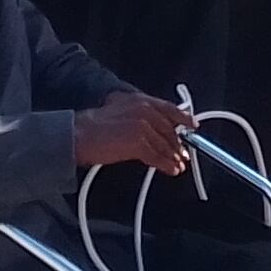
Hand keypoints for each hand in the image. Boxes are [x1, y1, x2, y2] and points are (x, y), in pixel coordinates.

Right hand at [71, 93, 195, 173]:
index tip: (192, 126)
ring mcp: (142, 126)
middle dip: (178, 144)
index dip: (184, 119)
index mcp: (139, 100)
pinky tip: (171, 170)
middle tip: (184, 154)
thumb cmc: (92, 126)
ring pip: (165, 144)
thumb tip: (153, 127)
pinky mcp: (138, 143)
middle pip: (169, 129)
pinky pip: (157, 156)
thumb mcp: (119, 110)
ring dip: (174, 157)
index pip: (169, 109)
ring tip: (179, 165)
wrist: (78, 135)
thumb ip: (139, 114)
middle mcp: (144, 110)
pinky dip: (166, 165)